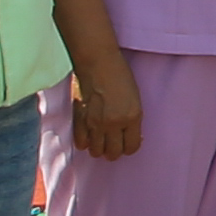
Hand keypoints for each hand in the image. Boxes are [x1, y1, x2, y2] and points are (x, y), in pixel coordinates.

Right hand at [68, 47, 147, 161]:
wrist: (98, 61)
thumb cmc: (119, 75)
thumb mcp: (135, 98)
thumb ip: (132, 119)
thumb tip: (129, 136)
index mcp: (132, 116)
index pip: (132, 147)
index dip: (129, 147)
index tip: (127, 142)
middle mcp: (114, 123)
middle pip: (113, 153)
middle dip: (114, 150)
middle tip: (113, 142)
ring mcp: (95, 123)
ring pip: (97, 152)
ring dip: (99, 148)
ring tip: (100, 139)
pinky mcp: (80, 119)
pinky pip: (81, 143)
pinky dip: (85, 142)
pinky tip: (89, 135)